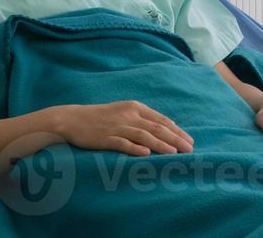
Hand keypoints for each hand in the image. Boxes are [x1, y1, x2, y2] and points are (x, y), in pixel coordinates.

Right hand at [53, 101, 193, 156]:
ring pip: (144, 135)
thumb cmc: (100, 117)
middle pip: (157, 127)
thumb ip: (141, 119)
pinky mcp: (105, 138)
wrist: (73, 119)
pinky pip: (123, 143)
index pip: (161, 119)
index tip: (189, 140)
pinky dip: (135, 148)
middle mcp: (129, 115)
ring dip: (161, 145)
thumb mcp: (123, 112)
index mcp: (135, 107)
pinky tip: (146, 154)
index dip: (177, 130)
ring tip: (174, 153)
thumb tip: (162, 129)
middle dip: (175, 139)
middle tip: (189, 149)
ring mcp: (117, 126)